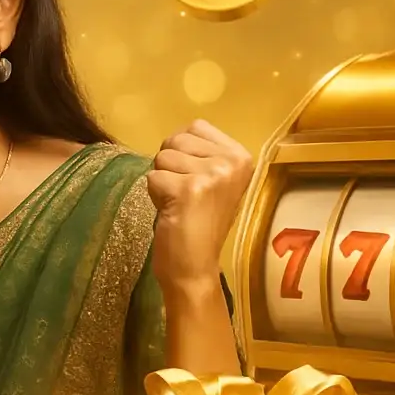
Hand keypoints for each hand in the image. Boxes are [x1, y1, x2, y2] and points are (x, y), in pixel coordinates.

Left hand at [147, 119, 253, 294]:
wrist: (196, 268)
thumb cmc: (201, 223)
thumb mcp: (213, 180)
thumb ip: (202, 153)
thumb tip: (179, 132)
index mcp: (242, 156)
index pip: (196, 127)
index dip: (183, 152)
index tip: (194, 181)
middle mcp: (232, 162)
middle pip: (176, 139)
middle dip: (170, 166)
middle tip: (184, 196)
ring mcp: (213, 174)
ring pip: (162, 157)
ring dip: (162, 181)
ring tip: (180, 204)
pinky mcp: (189, 189)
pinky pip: (152, 178)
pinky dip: (154, 196)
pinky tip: (172, 213)